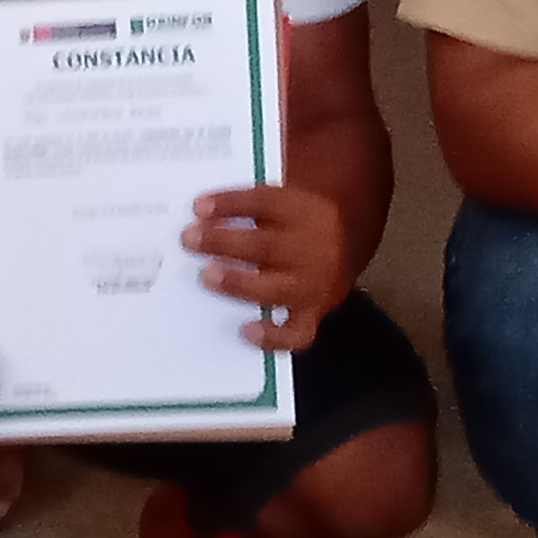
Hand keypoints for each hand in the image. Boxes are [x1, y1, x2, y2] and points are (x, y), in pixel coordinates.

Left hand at [182, 182, 352, 349]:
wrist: (347, 244)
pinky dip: (273, 335)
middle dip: (224, 242)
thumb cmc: (300, 224)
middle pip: (266, 245)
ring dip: (239, 283)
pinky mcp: (313, 314)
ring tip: (208, 276)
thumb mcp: (285, 201)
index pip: (265, 202)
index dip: (230, 203)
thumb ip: (249, 205)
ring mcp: (312, 285)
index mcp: (302, 211)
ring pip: (276, 288)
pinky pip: (297, 331)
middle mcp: (311, 248)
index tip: (198, 206)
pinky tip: (248, 330)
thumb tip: (201, 212)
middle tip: (190, 240)